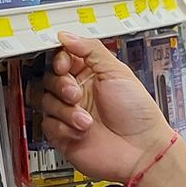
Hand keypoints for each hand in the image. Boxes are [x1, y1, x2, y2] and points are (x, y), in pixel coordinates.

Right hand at [37, 35, 172, 185]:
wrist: (141, 150)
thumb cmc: (137, 113)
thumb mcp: (118, 72)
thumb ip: (91, 50)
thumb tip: (67, 36)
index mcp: (90, 75)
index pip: (61, 59)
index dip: (59, 60)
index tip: (64, 65)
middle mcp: (77, 93)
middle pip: (49, 78)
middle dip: (61, 85)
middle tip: (76, 94)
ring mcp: (69, 114)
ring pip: (45, 101)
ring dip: (65, 109)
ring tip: (86, 119)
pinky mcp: (63, 135)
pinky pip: (48, 124)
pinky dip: (64, 127)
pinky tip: (82, 131)